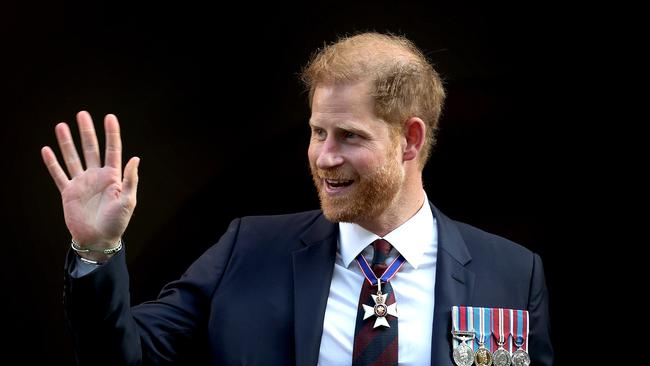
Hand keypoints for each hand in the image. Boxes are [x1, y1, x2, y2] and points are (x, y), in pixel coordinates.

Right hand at [41, 111, 139, 255]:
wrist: (98, 240)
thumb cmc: (117, 222)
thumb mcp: (128, 201)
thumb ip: (130, 179)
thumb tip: (135, 158)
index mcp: (113, 176)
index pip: (112, 149)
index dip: (111, 133)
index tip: (109, 117)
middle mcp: (96, 176)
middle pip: (91, 149)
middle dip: (86, 132)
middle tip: (82, 114)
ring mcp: (82, 183)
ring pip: (73, 157)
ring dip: (67, 142)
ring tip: (61, 125)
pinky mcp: (68, 192)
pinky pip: (59, 175)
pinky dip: (52, 163)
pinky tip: (47, 150)